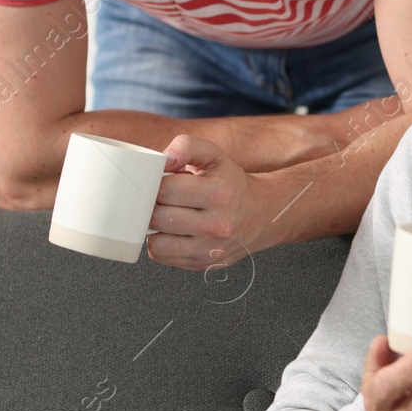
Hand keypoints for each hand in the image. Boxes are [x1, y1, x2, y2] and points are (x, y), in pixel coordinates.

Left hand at [145, 134, 257, 269]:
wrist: (260, 214)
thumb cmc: (231, 184)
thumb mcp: (214, 156)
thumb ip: (187, 146)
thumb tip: (165, 158)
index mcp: (219, 194)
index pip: (166, 190)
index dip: (154, 184)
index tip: (159, 182)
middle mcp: (217, 225)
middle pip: (158, 218)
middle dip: (151, 205)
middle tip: (159, 199)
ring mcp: (210, 249)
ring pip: (157, 242)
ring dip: (153, 228)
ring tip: (166, 215)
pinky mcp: (202, 264)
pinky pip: (162, 256)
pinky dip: (161, 243)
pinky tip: (173, 231)